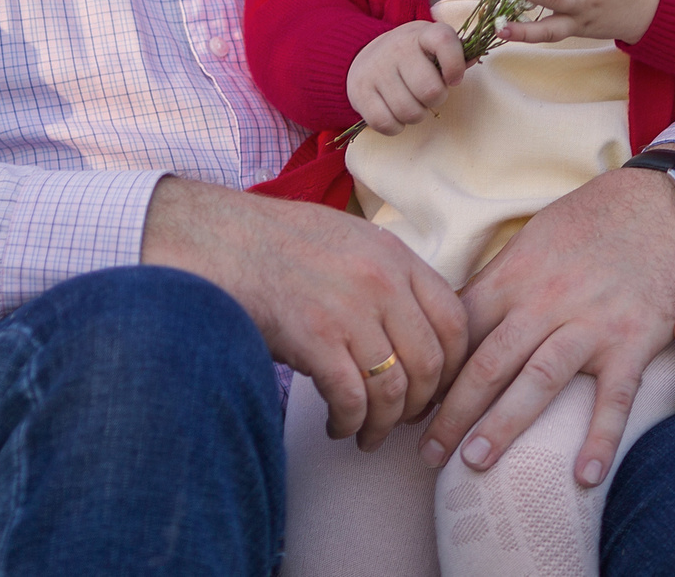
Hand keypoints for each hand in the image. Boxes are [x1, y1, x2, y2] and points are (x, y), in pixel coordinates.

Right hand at [138, 176, 467, 451]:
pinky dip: (350, 423)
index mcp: (396, 256)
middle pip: (431, 363)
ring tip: (367, 434)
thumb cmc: (279, 244)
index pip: (455, 320)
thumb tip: (414, 326)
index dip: (453, 365)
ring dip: (384, 424)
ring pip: (394, 389)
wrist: (220, 241)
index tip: (438, 388)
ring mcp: (350, 312)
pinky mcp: (316, 341)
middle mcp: (382, 283)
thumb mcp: (351, 240)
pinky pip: (352, 400)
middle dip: (422, 403)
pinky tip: (339, 427)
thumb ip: (389, 275)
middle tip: (405, 421)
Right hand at [346, 19, 468, 133]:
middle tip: (430, 95)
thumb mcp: (432, 45)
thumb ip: (455, 54)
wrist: (363, 54)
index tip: (454, 79)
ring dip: (416, 115)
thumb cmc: (410, 54)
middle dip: (436, 99)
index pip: (444, 41)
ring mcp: (375, 70)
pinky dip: (396, 127)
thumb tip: (476, 57)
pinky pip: (385, 123)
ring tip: (413, 103)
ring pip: (409, 112)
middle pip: (429, 90)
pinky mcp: (360, 92)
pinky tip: (396, 114)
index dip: (455, 65)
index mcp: (421, 34)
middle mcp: (396, 48)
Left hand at [420, 166, 674, 484]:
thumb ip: (499, 281)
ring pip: (538, 380)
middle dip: (452, 411)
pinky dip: (601, 437)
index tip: (412, 402)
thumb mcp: (535, 238)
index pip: (461, 328)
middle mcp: (547, 301)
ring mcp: (591, 324)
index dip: (433, 368)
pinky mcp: (634, 342)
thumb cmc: (593, 221)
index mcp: (517, 275)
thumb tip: (454, 320)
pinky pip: (614, 397)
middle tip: (427, 453)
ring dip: (503, 425)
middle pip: (489, 362)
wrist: (662, 205)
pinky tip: (584, 477)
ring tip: (474, 464)